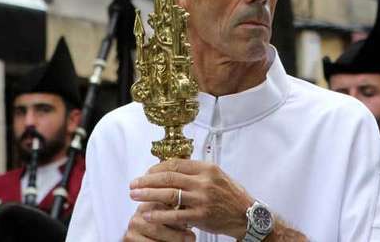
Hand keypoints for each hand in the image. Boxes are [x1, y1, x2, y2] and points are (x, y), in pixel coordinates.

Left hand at [129, 159, 252, 237]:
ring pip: (169, 194)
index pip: (175, 163)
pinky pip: (175, 215)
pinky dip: (160, 215)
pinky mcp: (201, 216)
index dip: (157, 168)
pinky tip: (148, 214)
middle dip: (147, 181)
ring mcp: (202, 199)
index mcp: (207, 168)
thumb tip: (172, 169)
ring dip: (148, 195)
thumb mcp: (217, 176)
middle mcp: (204, 181)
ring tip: (135, 196)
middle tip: (133, 184)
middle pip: (169, 177)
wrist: (246, 215)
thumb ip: (196, 172)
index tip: (146, 173)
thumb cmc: (231, 195)